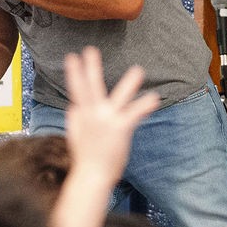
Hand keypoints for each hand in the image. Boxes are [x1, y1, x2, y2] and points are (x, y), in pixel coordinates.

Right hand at [62, 47, 159, 182]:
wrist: (91, 176)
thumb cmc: (85, 157)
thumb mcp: (74, 134)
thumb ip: (74, 117)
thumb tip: (72, 105)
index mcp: (81, 114)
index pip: (76, 89)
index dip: (74, 72)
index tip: (73, 57)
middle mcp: (92, 114)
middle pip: (91, 87)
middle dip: (90, 68)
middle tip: (90, 50)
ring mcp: (106, 121)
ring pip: (118, 97)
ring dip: (128, 83)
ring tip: (139, 70)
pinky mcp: (120, 129)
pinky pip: (134, 114)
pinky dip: (144, 105)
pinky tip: (154, 98)